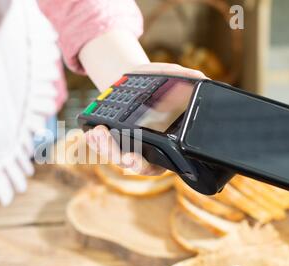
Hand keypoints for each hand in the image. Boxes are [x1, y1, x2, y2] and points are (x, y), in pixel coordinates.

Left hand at [85, 63, 207, 175]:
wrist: (135, 78)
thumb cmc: (158, 83)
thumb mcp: (170, 77)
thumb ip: (184, 79)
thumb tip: (199, 78)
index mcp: (162, 146)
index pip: (153, 165)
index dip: (143, 165)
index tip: (133, 158)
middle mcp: (142, 149)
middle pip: (129, 162)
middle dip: (120, 157)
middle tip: (115, 148)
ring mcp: (125, 144)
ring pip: (113, 155)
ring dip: (104, 147)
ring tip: (98, 132)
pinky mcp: (111, 137)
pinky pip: (102, 144)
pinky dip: (95, 140)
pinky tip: (89, 131)